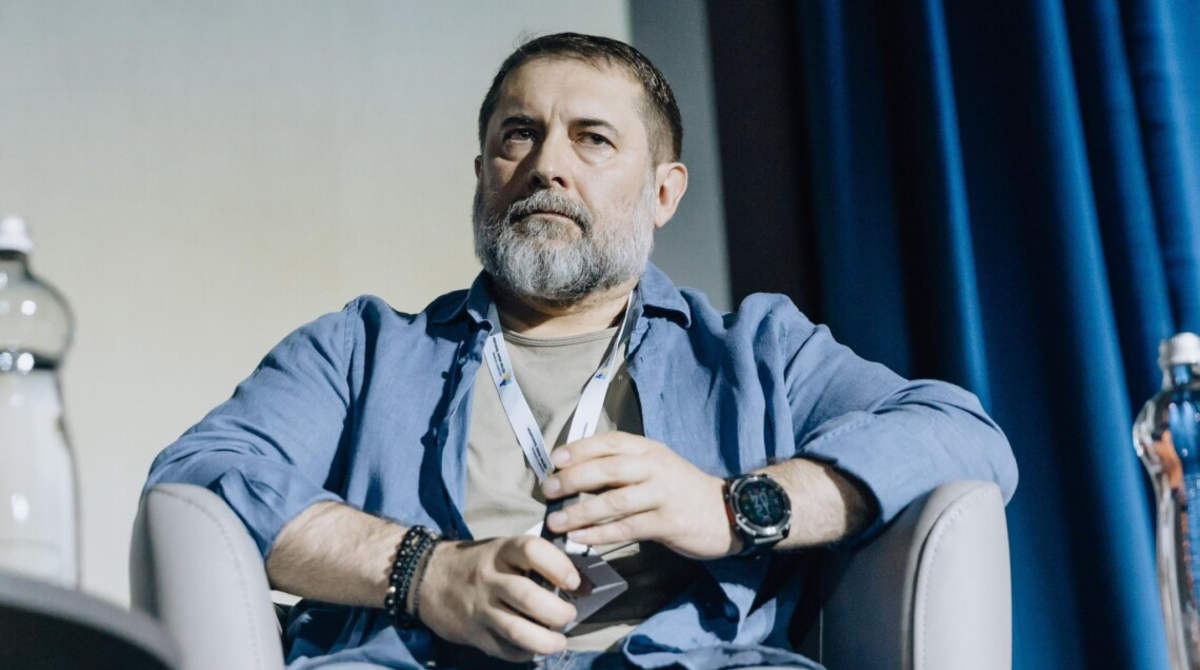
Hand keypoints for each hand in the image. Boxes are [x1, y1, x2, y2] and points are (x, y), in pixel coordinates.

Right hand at [416, 536, 579, 661]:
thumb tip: (581, 585)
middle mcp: (490, 579)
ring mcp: (481, 609)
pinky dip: (527, 652)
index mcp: (501, 552)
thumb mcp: (503, 552)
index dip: (559, 566)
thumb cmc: (479, 564)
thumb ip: (535, 564)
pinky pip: (506, 650)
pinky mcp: (475, 634)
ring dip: (547, 641)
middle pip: (528, 596)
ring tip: (559, 641)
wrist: (427, 578)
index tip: (574, 582)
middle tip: (569, 615)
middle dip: (557, 611)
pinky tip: (535, 647)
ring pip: (518, 630)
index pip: (532, 550)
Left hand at [541, 432, 738, 558]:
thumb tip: (577, 473)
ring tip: (556, 521)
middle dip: (573, 478)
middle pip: (607, 468)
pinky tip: (581, 539)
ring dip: (581, 512)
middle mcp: (655, 467)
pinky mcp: (667, 523)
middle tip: (548, 489)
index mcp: (649, 450)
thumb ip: (624, 466)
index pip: (610, 442)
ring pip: (614, 501)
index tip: (555, 459)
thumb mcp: (656, 466)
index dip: (580, 448)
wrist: (728, 511)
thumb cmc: (682, 489)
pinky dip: (600, 534)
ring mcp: (662, 495)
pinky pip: (627, 528)